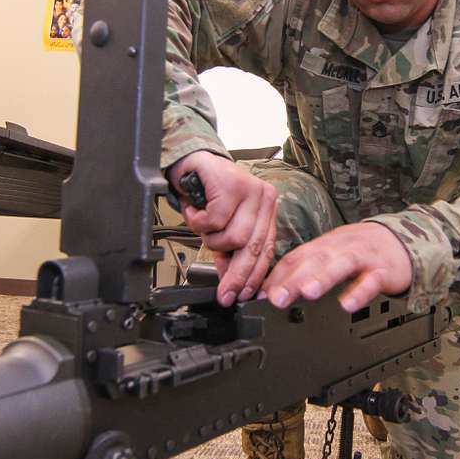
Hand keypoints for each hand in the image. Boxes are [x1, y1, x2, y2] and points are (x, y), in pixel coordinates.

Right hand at [167, 151, 276, 306]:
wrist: (191, 163)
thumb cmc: (209, 194)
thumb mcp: (223, 227)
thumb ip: (231, 251)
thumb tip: (231, 282)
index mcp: (267, 210)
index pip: (267, 249)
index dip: (254, 275)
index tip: (243, 295)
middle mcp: (264, 199)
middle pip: (253, 247)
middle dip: (237, 274)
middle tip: (224, 293)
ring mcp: (250, 190)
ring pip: (234, 237)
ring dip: (211, 239)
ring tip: (202, 227)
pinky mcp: (232, 184)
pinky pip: (214, 221)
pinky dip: (198, 222)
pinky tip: (195, 211)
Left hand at [259, 222, 411, 312]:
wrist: (402, 242)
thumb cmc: (361, 251)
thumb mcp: (331, 255)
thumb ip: (306, 269)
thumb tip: (274, 290)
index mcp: (324, 245)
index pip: (295, 257)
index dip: (277, 275)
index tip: (261, 295)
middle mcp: (340, 247)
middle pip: (314, 260)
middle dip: (293, 279)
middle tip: (276, 298)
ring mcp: (363, 257)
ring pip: (341, 264)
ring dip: (323, 278)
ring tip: (307, 293)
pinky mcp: (384, 270)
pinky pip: (372, 280)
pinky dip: (360, 291)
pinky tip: (347, 304)